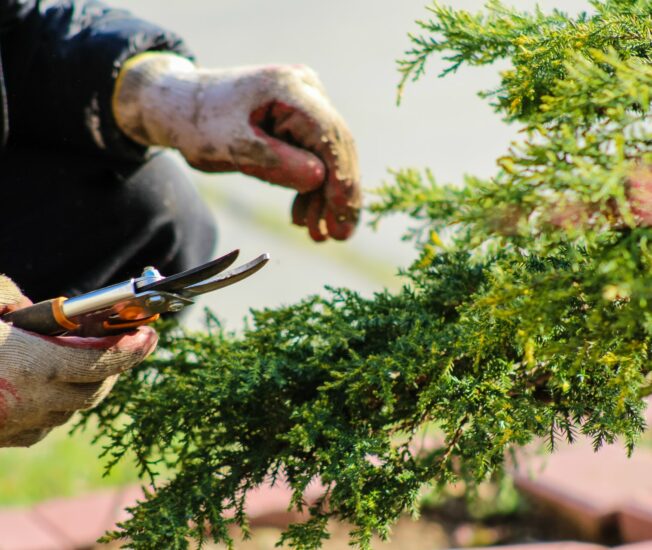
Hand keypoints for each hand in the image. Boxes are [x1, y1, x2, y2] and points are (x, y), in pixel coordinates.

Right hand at [0, 276, 156, 446]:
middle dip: (117, 366)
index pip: (104, 362)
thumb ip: (10, 296)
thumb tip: (31, 307)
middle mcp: (33, 402)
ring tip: (92, 359)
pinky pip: (46, 424)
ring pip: (73, 409)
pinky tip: (53, 384)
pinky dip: (59, 404)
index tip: (151, 334)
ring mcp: (17, 425)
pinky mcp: (1, 439)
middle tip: (128, 342)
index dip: (133, 349)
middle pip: (96, 389)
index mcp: (34, 366)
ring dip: (88, 385)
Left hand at [113, 54, 360, 241]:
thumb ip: (274, 162)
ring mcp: (305, 103)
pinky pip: (314, 155)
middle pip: (335, 146)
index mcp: (289, 89)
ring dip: (324, 197)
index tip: (343, 216)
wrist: (179, 106)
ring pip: (327, 155)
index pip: (329, 135)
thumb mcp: (231, 147)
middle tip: (339, 236)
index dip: (342, 178)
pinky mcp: (299, 119)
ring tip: (318, 235)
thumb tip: (320, 179)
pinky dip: (310, 187)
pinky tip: (304, 216)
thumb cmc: (199, 124)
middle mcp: (306, 90)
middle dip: (338, 194)